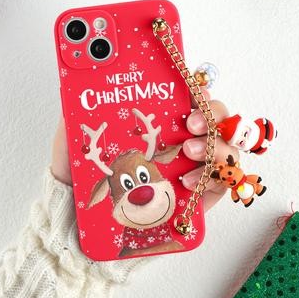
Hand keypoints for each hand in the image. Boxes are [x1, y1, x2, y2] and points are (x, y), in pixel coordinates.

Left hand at [51, 95, 237, 211]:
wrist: (81, 214)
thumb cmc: (81, 174)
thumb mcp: (73, 139)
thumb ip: (76, 113)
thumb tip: (79, 82)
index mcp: (157, 123)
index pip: (188, 98)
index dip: (198, 89)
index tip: (193, 87)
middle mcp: (179, 141)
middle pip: (216, 119)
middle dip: (211, 115)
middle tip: (190, 123)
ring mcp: (192, 167)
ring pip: (226, 148)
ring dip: (215, 145)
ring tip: (189, 151)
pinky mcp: (197, 195)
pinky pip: (222, 182)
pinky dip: (213, 178)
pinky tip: (187, 181)